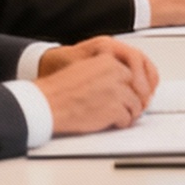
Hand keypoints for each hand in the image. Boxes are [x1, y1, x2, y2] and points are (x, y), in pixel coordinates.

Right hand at [34, 37, 158, 134]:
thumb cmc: (61, 90)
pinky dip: (121, 123)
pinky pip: (127, 118)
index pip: (132, 74)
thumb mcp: (86, 69)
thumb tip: (122, 83)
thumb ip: (106, 73)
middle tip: (128, 108)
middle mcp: (116, 74)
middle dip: (133, 100)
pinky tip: (112, 123)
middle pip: (137, 89)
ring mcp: (117, 92)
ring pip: (135, 105)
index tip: (128, 94)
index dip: (130, 87)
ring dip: (128, 113)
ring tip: (118, 116)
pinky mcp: (114, 109)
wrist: (47, 103)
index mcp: (109, 61)